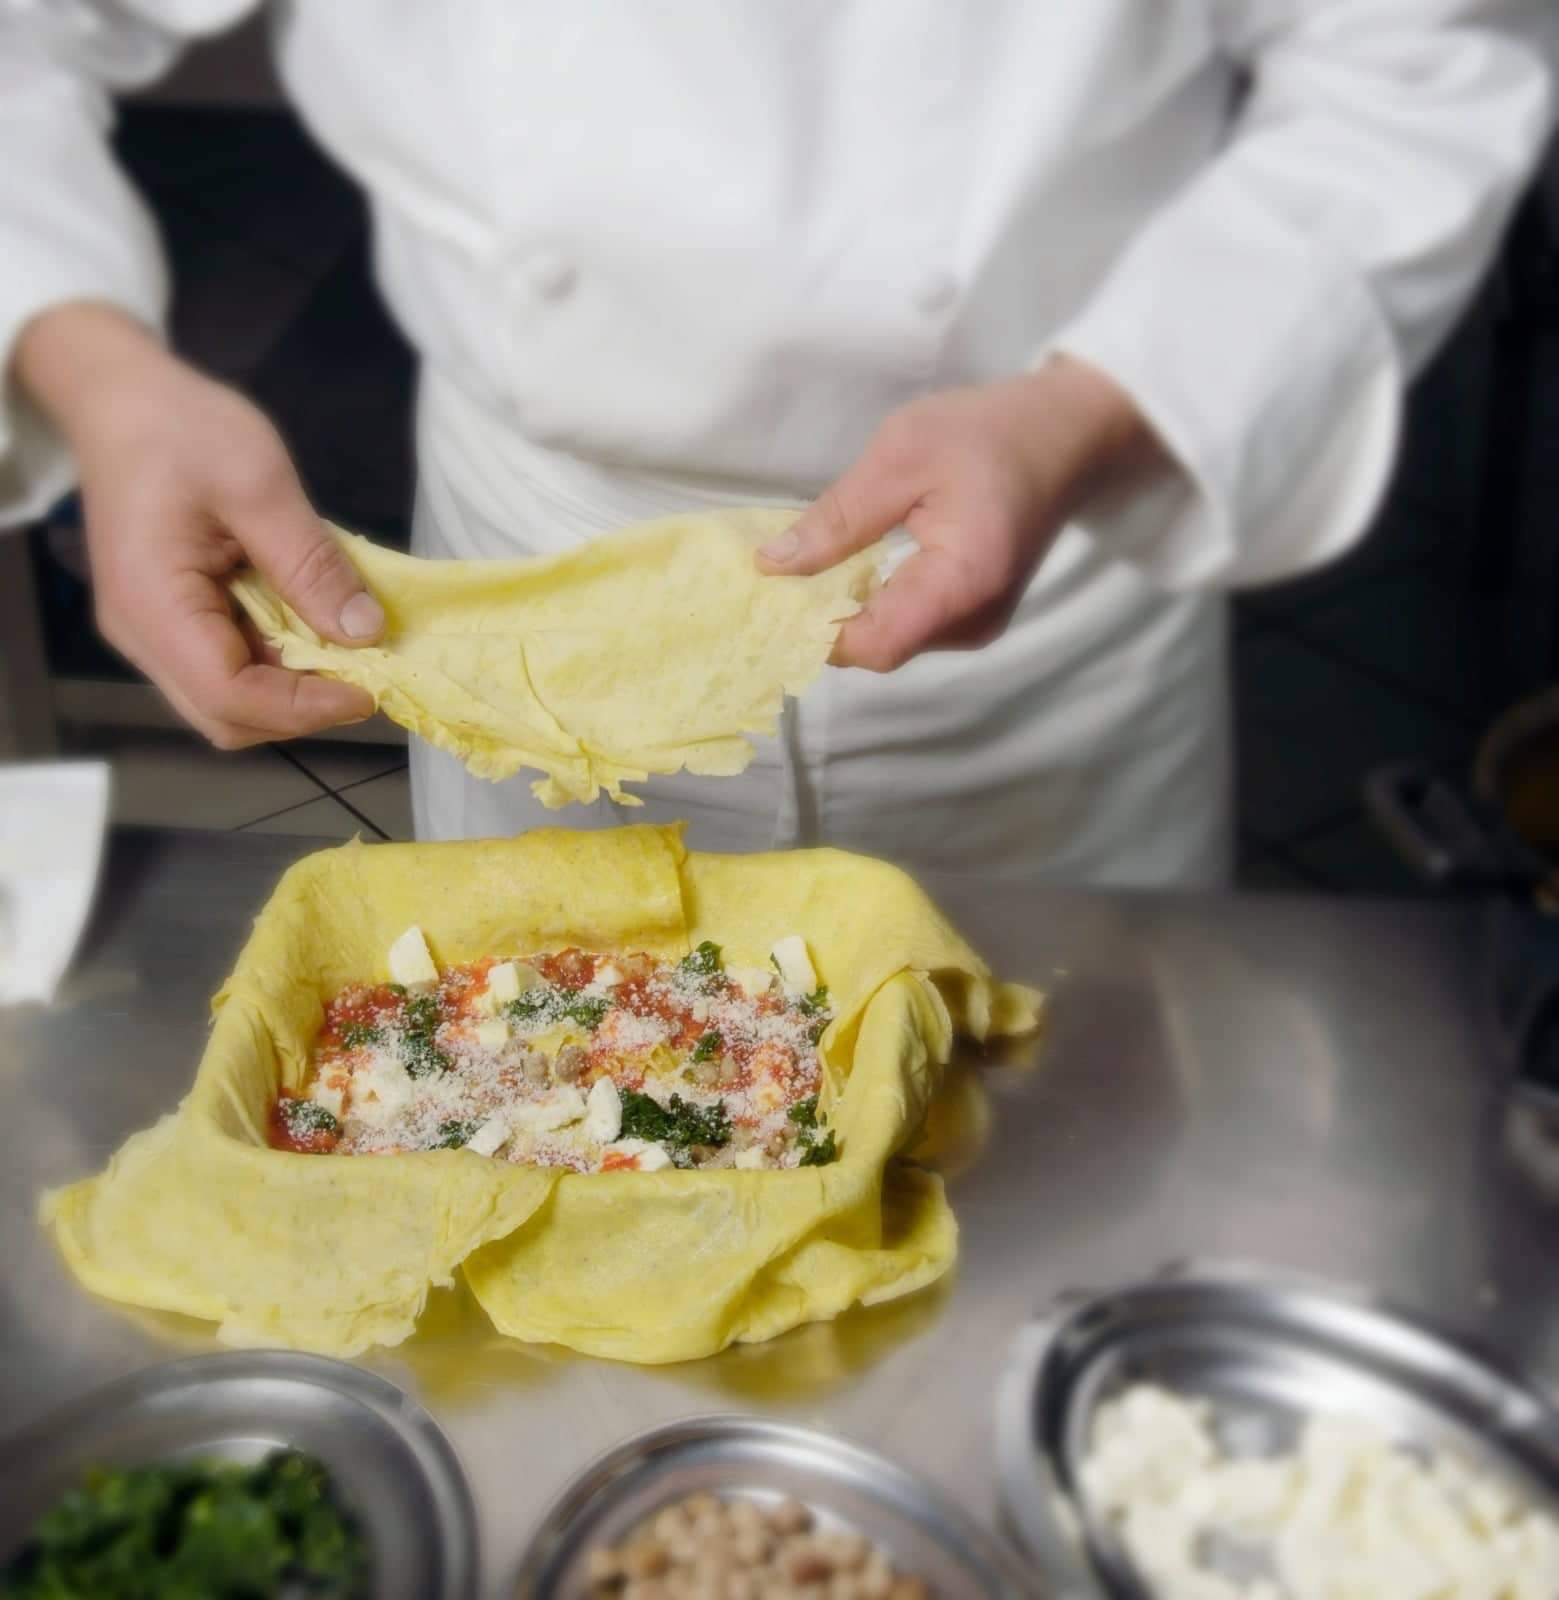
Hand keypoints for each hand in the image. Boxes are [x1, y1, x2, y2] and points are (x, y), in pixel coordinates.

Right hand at [15, 303, 382, 747]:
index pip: (232, 697)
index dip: (306, 708)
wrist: (123, 400)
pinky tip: (317, 626)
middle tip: (370, 672)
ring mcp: (154, 635)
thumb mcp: (260, 484)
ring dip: (296, 687)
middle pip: (228, 717)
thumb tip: (365, 632)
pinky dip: (280, 661)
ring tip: (350, 648)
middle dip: (304, 708)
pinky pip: (231, 666)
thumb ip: (311, 564)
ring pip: (232, 701)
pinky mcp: (173, 623)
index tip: (371, 689)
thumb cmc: (182, 429)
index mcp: (154, 605)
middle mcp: (144, 636)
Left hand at [757, 356, 1169, 670]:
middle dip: (820, 623)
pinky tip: (842, 572)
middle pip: (878, 648)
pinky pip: (908, 625)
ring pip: (889, 640)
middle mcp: (974, 621)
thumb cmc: (987, 433)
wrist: (1067, 434)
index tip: (765, 600)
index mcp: (962, 582)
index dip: (813, 633)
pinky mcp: (974, 615)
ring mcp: (978, 624)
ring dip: (842, 613)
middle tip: (769, 582)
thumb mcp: (901, 456)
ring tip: (800, 572)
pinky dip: (869, 604)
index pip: (874, 644)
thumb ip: (838, 518)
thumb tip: (771, 567)